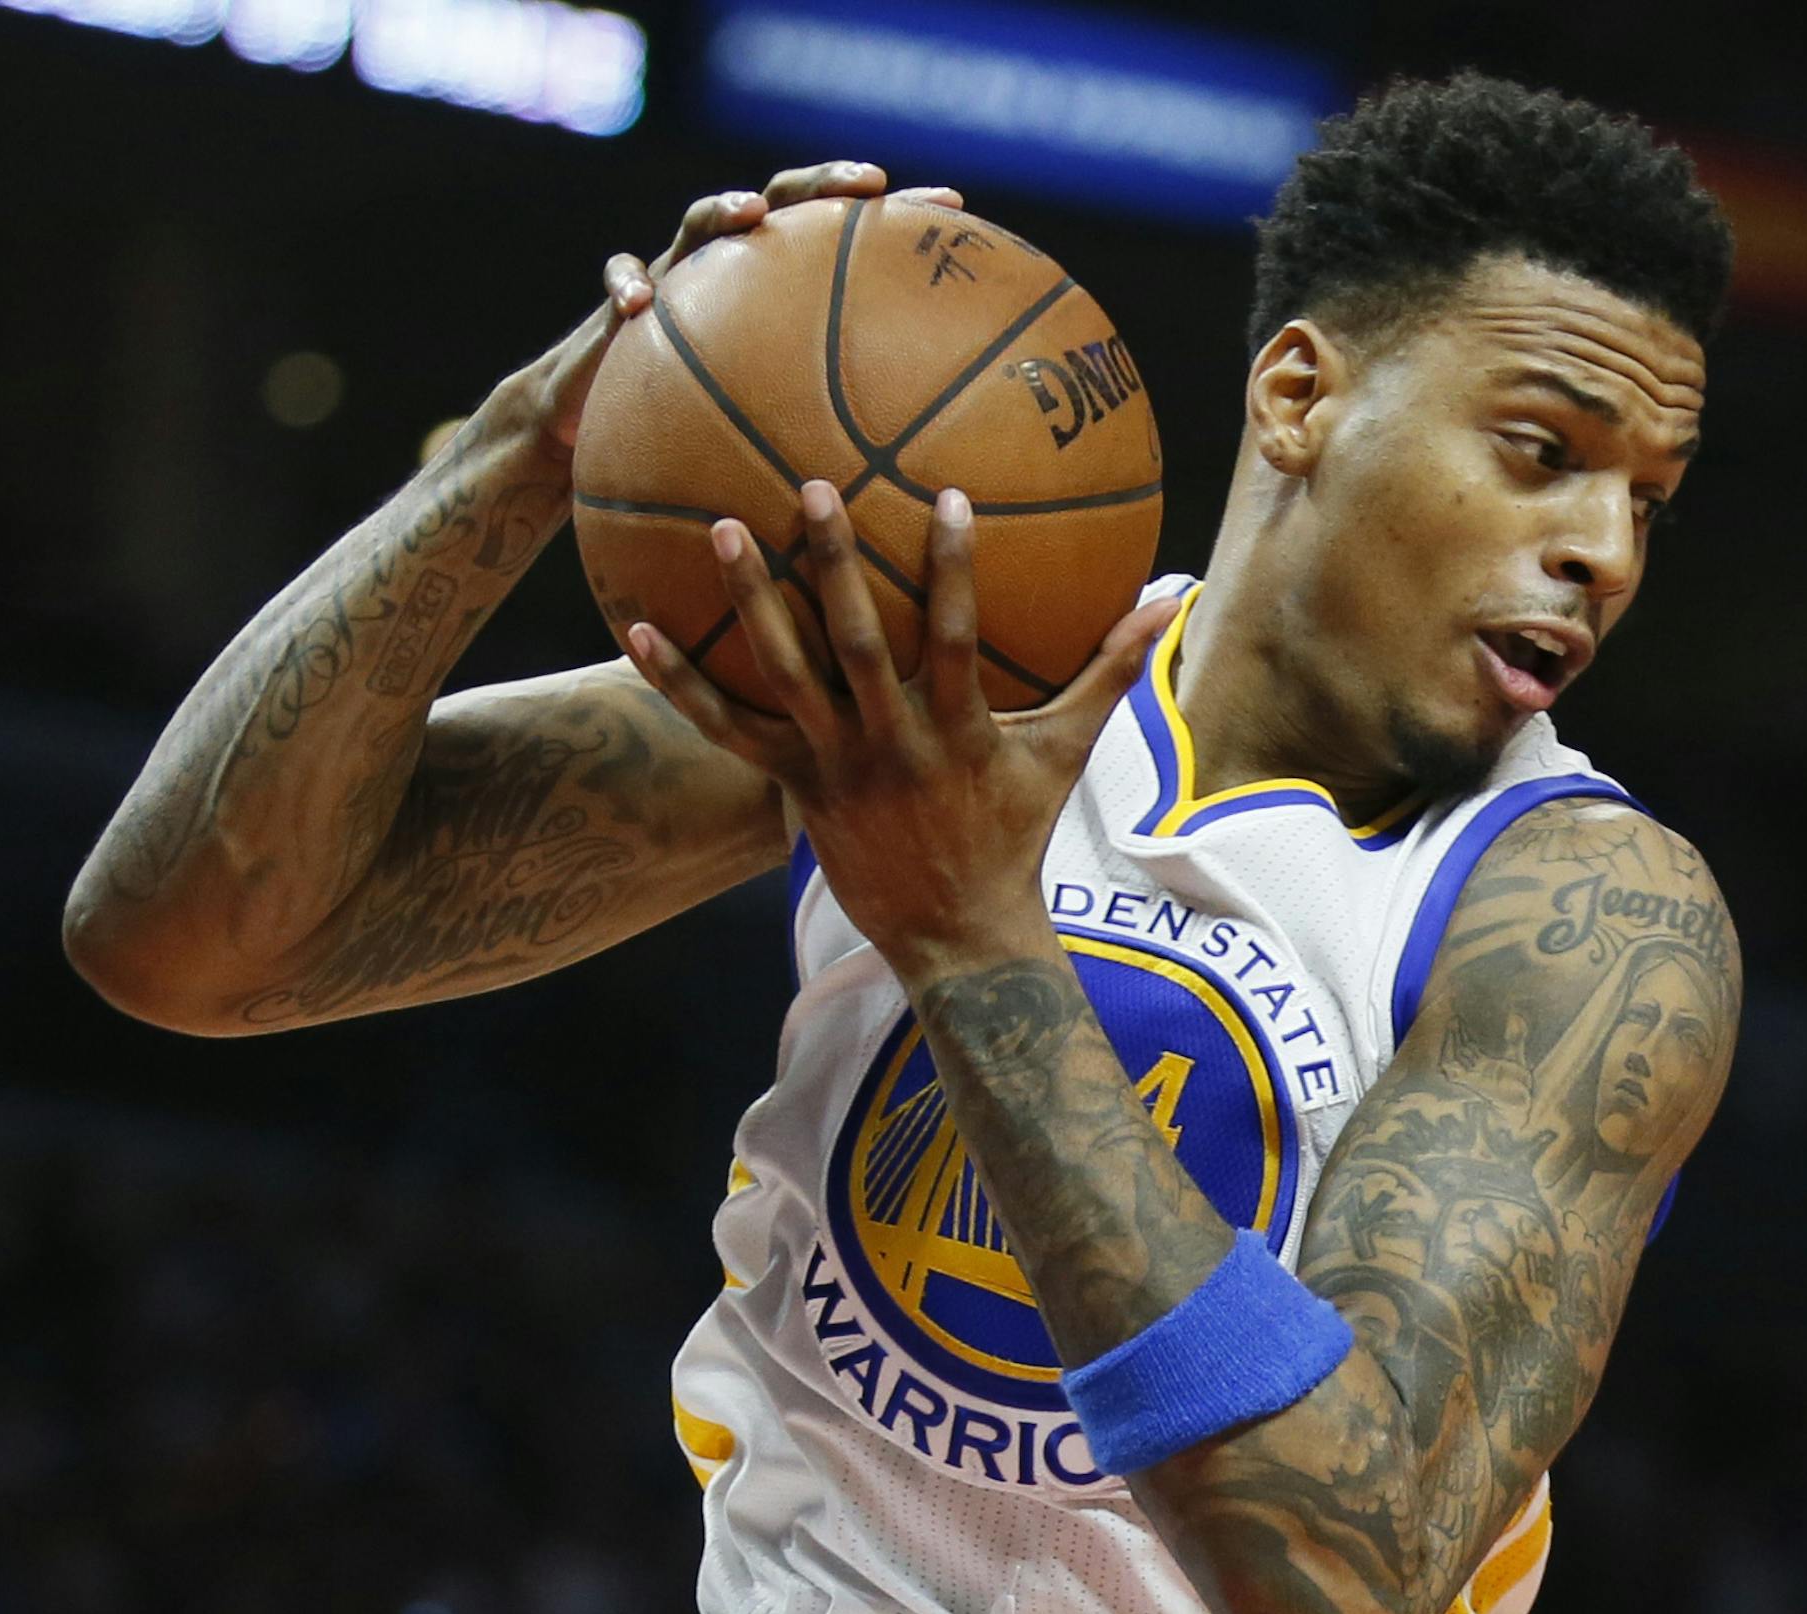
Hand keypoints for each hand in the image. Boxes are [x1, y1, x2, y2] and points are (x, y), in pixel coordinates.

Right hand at [531, 162, 963, 454]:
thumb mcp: (780, 432)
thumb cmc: (705, 436)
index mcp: (780, 292)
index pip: (846, 238)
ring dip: (727, 210)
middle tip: (873, 180)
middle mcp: (734, 272)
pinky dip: (625, 283)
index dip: (897, 215)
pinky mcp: (621, 307)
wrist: (606, 425)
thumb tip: (920, 474)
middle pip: (785, 204)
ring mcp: (677, 278)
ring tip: (754, 213)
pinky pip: (618, 280)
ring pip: (700, 222)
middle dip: (827, 184)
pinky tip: (638, 303)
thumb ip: (833, 429)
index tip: (955, 204)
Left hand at [623, 481, 1176, 986]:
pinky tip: (635, 628)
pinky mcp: (794, 789)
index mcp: (959, 731)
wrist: (959, 933)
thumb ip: (1111, 672)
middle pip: (856, 646)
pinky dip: (681, 683)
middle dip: (832, 566)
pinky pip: (727, 731)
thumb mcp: (1068, 754)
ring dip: (750, 604)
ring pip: (786, 678)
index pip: (957, 639)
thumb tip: (1172, 598)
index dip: (952, 571)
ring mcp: (837, 769)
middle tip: (809, 487)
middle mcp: (892, 745)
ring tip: (720, 529)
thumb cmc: (1015, 833)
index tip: (945, 496)